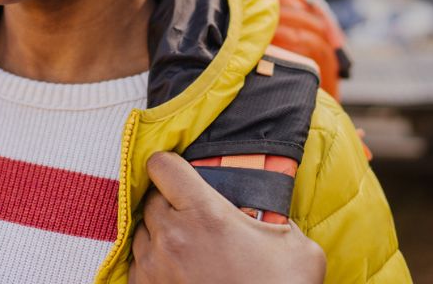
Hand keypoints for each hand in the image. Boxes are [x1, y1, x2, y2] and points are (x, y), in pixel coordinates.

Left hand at [132, 152, 325, 283]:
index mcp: (205, 214)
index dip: (170, 165)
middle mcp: (172, 236)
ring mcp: (155, 267)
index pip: (162, 166)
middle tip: (192, 213)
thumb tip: (273, 212)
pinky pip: (137, 263)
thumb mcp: (295, 245)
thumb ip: (278, 217)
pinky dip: (152, 261)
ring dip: (158, 232)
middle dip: (168, 202)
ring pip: (141, 231)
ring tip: (185, 243)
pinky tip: (176, 267)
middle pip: (151, 199)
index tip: (180, 172)